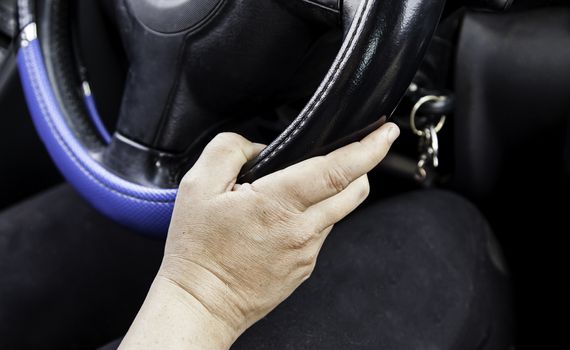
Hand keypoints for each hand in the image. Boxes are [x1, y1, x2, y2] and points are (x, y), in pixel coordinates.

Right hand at [120, 123, 398, 348]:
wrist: (202, 303)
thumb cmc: (198, 250)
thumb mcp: (198, 186)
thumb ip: (229, 150)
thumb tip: (259, 147)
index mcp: (278, 204)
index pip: (338, 170)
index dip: (369, 148)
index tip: (385, 133)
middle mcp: (301, 230)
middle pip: (355, 190)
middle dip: (362, 166)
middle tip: (354, 151)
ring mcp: (307, 252)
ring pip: (338, 211)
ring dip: (332, 192)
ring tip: (301, 188)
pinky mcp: (305, 267)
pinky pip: (321, 233)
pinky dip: (314, 217)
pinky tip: (285, 219)